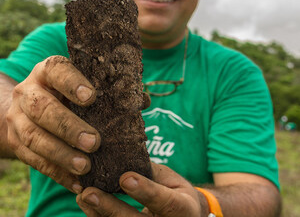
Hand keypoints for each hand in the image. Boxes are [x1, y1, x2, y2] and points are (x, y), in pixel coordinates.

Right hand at [6, 55, 100, 193]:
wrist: (27, 106)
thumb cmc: (65, 92)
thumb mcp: (80, 84)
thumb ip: (108, 90)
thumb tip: (143, 100)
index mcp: (47, 71)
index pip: (56, 71)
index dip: (72, 83)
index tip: (91, 97)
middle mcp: (28, 91)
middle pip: (42, 108)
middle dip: (68, 127)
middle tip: (94, 142)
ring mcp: (18, 117)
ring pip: (34, 137)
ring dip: (61, 154)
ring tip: (85, 166)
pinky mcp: (15, 141)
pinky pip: (33, 160)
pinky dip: (56, 172)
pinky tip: (76, 181)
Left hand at [76, 163, 202, 215]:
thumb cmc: (176, 193)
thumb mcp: (171, 180)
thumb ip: (150, 172)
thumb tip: (123, 153)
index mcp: (184, 209)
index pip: (164, 201)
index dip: (145, 191)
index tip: (125, 177)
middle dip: (111, 208)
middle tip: (89, 193)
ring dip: (98, 213)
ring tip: (82, 196)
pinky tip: (86, 203)